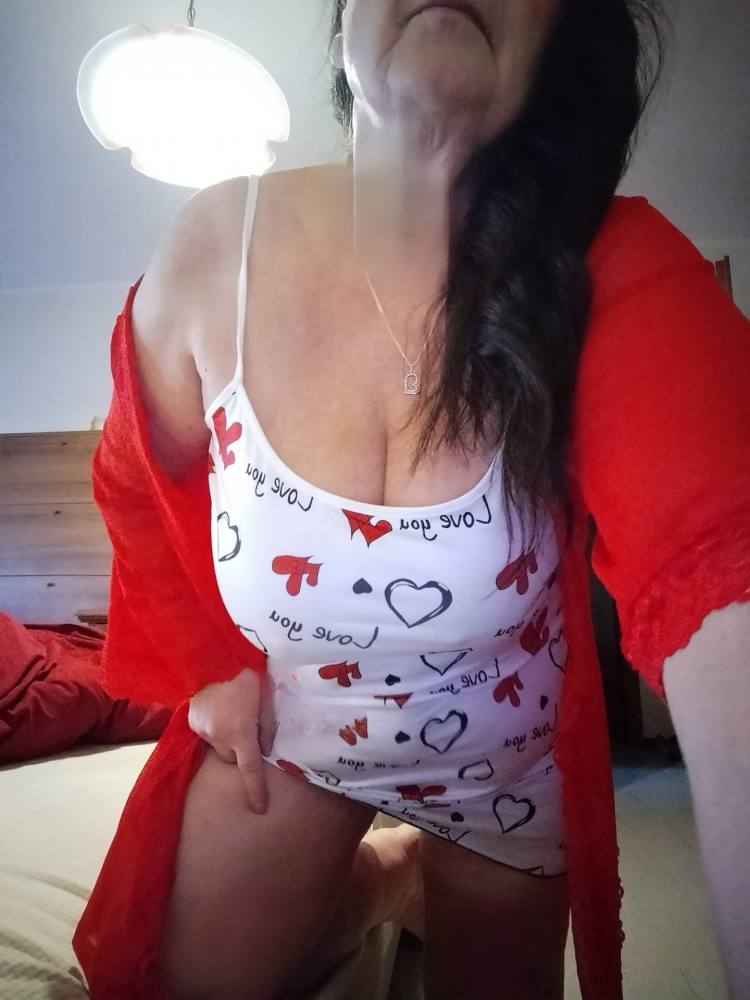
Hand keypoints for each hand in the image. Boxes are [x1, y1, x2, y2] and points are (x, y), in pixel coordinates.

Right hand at [188, 667, 277, 812]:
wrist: (216, 656)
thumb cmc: (248, 676)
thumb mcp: (267, 701)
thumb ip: (267, 729)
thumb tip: (264, 750)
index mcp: (241, 733)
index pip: (250, 770)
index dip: (256, 791)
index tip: (259, 808)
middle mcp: (219, 736)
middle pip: (231, 758)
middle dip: (239, 749)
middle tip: (246, 725)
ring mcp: (201, 729)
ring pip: (218, 746)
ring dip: (226, 737)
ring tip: (231, 710)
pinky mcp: (191, 721)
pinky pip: (206, 734)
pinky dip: (213, 727)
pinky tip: (218, 707)